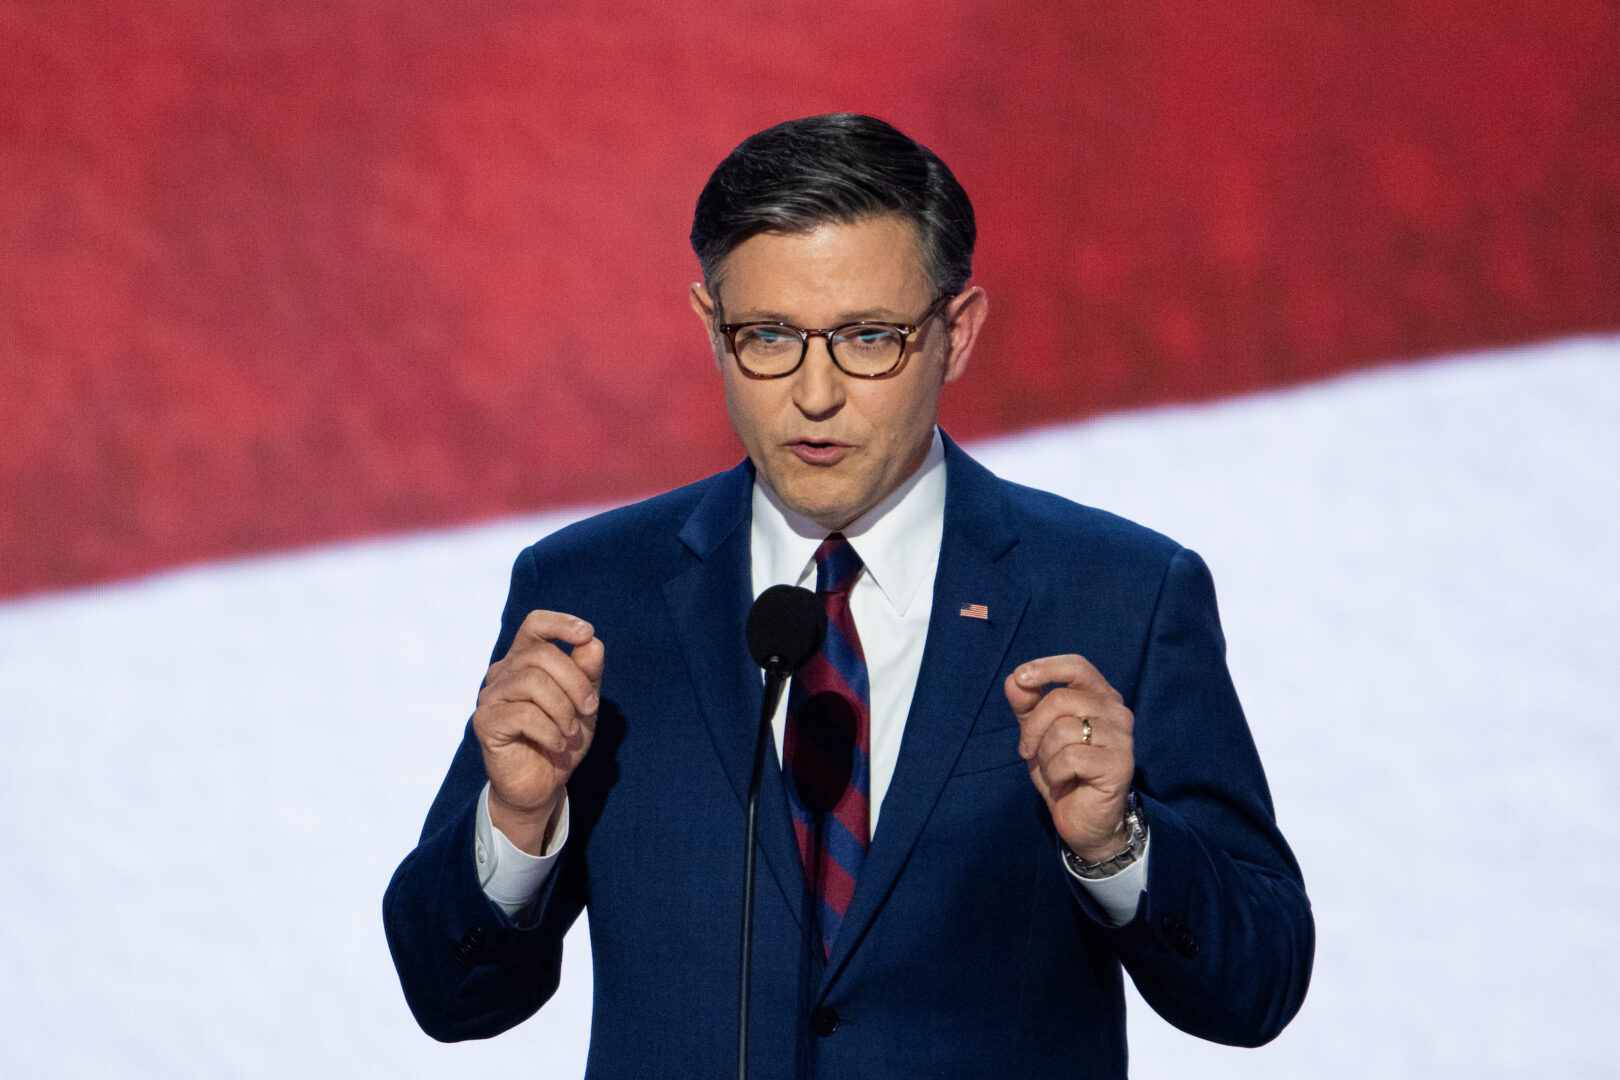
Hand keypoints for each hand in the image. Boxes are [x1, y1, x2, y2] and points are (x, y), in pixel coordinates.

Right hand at [472, 610, 604, 854]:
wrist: (543, 785)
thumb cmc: (562, 739)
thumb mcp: (584, 704)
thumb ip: (588, 673)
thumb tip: (592, 643)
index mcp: (525, 660)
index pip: (535, 624)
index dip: (560, 622)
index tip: (586, 634)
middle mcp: (503, 673)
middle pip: (541, 654)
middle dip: (575, 681)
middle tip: (589, 708)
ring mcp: (490, 696)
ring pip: (532, 681)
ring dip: (563, 709)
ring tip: (571, 731)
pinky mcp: (485, 722)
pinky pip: (523, 714)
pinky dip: (550, 730)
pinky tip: (557, 744)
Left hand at [1005, 654, 1134, 861]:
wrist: (1085, 819)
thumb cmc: (1063, 771)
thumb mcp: (1038, 735)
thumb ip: (1027, 706)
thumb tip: (1013, 681)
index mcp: (1100, 697)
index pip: (1077, 666)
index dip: (1047, 667)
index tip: (1020, 677)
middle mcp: (1116, 712)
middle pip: (1061, 699)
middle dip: (1033, 727)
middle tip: (1027, 750)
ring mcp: (1121, 738)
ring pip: (1063, 730)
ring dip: (1045, 755)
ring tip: (1053, 769)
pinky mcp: (1119, 764)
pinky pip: (1070, 757)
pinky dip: (1055, 772)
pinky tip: (1065, 781)